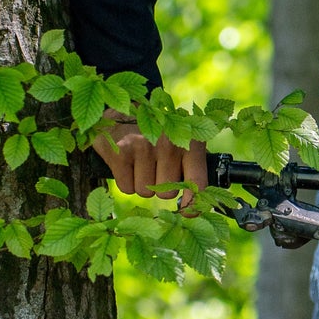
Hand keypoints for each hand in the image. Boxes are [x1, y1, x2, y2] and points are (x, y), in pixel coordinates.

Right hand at [90, 108, 207, 207]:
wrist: (124, 106)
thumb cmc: (159, 130)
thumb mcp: (184, 140)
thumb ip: (192, 166)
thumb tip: (199, 201)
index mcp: (190, 143)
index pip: (197, 183)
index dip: (193, 204)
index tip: (189, 212)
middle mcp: (169, 145)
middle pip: (167, 194)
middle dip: (160, 187)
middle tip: (155, 168)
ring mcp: (144, 148)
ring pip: (145, 192)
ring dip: (142, 183)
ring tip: (140, 162)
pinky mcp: (120, 153)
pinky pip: (126, 188)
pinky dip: (126, 181)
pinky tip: (127, 163)